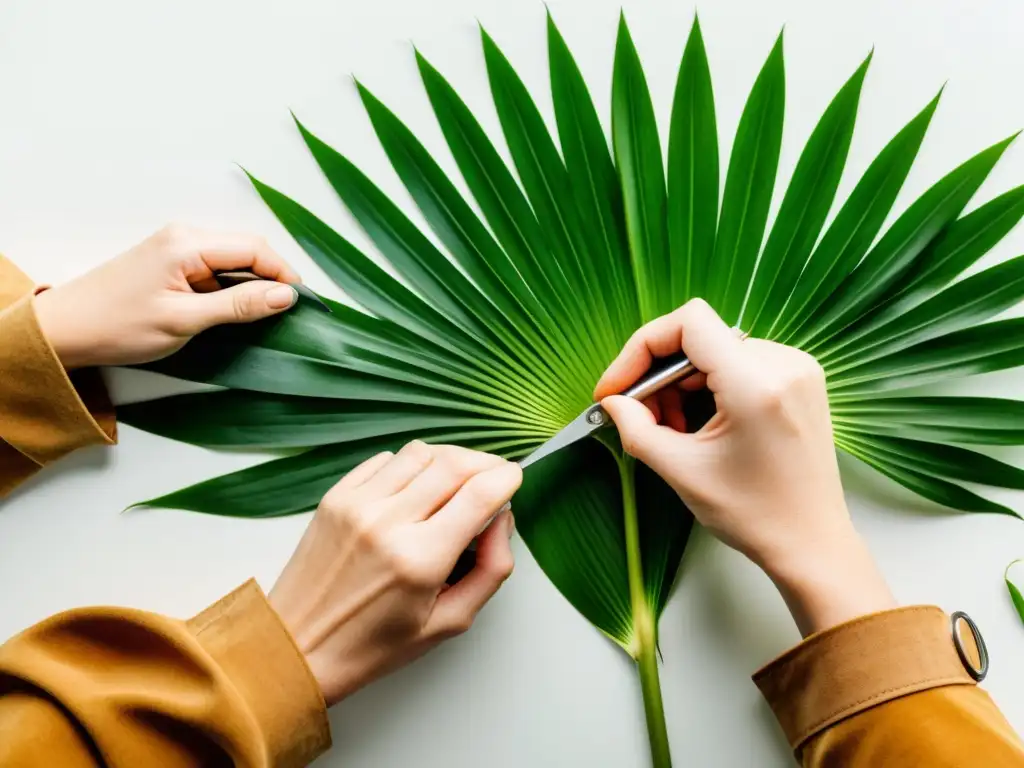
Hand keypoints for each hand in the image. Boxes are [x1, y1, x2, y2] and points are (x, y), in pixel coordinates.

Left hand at [34, 224, 302, 368]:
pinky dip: (233, 286)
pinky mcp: (172, 262)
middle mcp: (185, 236)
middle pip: (248, 249)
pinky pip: (217, 267)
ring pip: (234, 259)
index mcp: (188, 244)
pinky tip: (235, 309)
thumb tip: (284, 295)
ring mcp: (177, 247)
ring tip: (263, 314)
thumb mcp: (185, 321)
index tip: (303, 303)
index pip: (255, 249)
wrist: (67, 330)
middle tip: (288, 312)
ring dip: (253, 283)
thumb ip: (238, 305)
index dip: (284, 274)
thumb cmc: (118, 326)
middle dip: (273, 277)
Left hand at [269, 441, 520, 705]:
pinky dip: (410, 466)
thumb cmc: (373, 644)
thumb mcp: (449, 622)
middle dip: (485, 463)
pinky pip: (385, 459)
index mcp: (420, 560)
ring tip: (454, 483)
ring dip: (448, 460)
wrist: (298, 646)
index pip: (480, 493)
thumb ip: (491, 570)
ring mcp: (357, 505)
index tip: (514, 480)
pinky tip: (414, 490)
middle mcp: (387, 523)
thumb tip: (502, 519)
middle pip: (454, 462)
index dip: (507, 478)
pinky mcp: (335, 497)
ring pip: (420, 451)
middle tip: (494, 477)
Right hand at [594, 299, 894, 635]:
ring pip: (716, 349)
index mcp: (756, 384)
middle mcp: (783, 365)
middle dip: (659, 374)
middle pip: (698, 337)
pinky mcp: (801, 379)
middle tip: (641, 417)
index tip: (618, 388)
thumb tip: (613, 403)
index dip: (641, 348)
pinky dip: (709, 384)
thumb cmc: (755, 515)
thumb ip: (637, 429)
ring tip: (673, 427)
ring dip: (682, 382)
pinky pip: (739, 361)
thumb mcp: (681, 472)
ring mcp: (797, 369)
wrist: (811, 543)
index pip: (687, 323)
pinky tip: (700, 421)